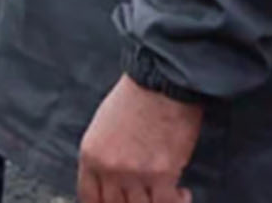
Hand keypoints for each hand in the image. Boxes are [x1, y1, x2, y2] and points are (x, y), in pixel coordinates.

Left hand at [77, 74, 202, 202]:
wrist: (161, 81)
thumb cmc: (135, 98)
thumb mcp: (103, 128)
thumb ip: (104, 158)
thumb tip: (113, 182)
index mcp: (90, 155)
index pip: (89, 199)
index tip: (117, 202)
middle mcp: (109, 168)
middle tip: (145, 197)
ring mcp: (135, 174)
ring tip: (165, 195)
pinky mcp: (162, 174)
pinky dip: (177, 202)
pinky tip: (182, 193)